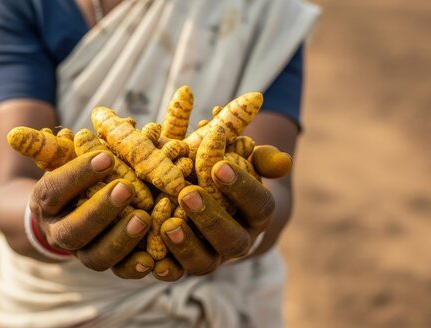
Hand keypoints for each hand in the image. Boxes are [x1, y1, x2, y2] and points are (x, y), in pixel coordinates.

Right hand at [29, 150, 153, 277]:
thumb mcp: (77, 156)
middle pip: (73, 230)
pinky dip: (134, 267)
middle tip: (126, 188)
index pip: (55, 189)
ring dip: (120, 239)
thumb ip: (94, 143)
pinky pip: (118, 273)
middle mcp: (58, 232)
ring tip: (144, 218)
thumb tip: (132, 123)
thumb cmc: (80, 174)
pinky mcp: (105, 266)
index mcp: (45, 201)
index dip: (78, 174)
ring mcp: (80, 253)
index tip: (106, 156)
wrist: (68, 213)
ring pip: (95, 257)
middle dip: (99, 210)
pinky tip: (152, 259)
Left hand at [153, 161, 274, 280]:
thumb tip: (282, 160)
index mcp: (257, 215)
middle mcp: (238, 242)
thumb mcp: (245, 159)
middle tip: (187, 194)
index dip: (241, 187)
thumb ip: (260, 157)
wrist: (214, 202)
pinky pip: (176, 274)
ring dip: (186, 246)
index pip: (258, 204)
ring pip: (204, 263)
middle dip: (210, 218)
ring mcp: (212, 257)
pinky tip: (149, 260)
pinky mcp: (185, 267)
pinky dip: (164, 269)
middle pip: (232, 240)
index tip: (219, 166)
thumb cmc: (228, 172)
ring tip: (168, 225)